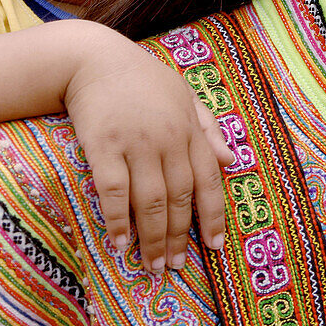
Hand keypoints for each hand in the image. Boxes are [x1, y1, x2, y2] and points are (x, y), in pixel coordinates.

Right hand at [64, 43, 232, 272]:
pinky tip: (120, 242)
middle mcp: (168, 138)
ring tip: (152, 265)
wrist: (93, 59)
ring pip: (150, 201)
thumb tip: (232, 161)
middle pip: (179, 197)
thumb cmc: (141, 78)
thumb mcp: (184, 95)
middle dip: (179, 237)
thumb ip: (208, 128)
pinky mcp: (103, 145)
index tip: (213, 246)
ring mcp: (136, 142)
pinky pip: (113, 191)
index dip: (212, 216)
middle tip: (175, 266)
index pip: (208, 180)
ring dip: (152, 238)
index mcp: (190, 128)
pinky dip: (118, 220)